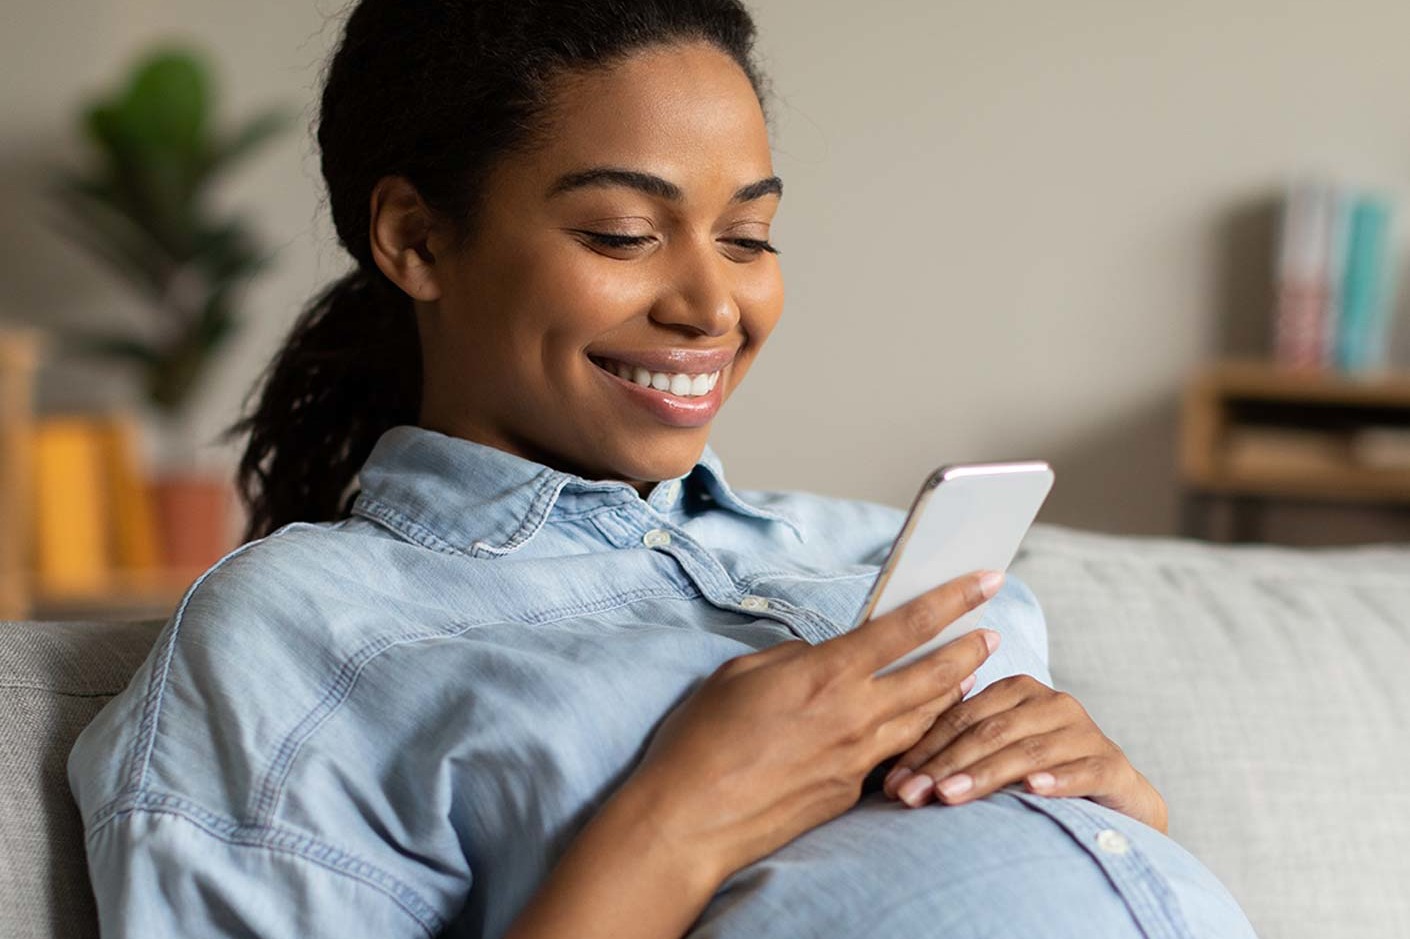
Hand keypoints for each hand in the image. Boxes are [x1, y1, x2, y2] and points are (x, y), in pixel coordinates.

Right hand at [622, 570, 1006, 881]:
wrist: (691, 818)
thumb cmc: (704, 740)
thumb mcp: (744, 673)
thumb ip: (795, 658)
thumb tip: (824, 658)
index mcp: (827, 673)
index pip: (908, 626)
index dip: (953, 599)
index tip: (985, 581)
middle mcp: (854, 714)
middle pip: (935, 676)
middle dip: (970, 649)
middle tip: (990, 634)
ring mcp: (857, 758)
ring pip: (924, 718)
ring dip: (951, 693)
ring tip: (966, 676)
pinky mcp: (849, 792)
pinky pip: (894, 753)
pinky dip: (914, 732)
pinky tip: (916, 725)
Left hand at [880, 674, 1168, 832]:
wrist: (1115, 803)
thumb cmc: (1039, 778)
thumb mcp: (995, 759)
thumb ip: (956, 754)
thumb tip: (891, 777)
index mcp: (1016, 691)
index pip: (960, 716)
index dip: (923, 747)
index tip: (892, 782)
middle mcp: (1051, 703)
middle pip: (988, 732)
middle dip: (943, 765)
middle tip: (909, 795)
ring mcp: (1084, 731)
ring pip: (1026, 752)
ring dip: (984, 775)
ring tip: (949, 795)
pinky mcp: (1111, 764)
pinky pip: (1081, 770)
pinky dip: (1056, 780)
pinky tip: (1032, 790)